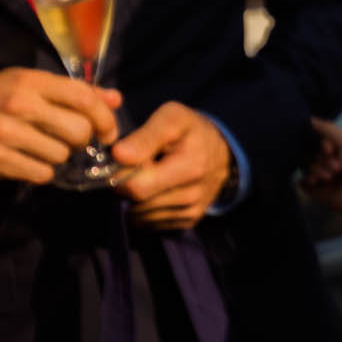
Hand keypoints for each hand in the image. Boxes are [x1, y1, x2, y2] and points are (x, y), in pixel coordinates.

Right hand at [0, 69, 121, 183]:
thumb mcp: (30, 84)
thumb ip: (74, 92)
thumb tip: (116, 99)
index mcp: (31, 81)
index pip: (84, 98)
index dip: (105, 118)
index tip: (108, 131)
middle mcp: (19, 105)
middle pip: (78, 130)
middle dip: (83, 140)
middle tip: (74, 141)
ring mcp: (5, 133)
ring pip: (61, 155)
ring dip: (61, 157)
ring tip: (47, 149)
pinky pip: (41, 174)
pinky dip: (42, 172)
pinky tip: (32, 161)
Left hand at [111, 102, 232, 228]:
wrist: (223, 152)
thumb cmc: (191, 131)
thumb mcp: (173, 117)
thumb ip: (145, 136)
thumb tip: (118, 155)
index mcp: (190, 166)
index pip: (137, 187)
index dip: (121, 174)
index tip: (126, 159)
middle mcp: (193, 194)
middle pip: (137, 203)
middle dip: (127, 187)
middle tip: (136, 168)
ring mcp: (191, 210)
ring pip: (141, 216)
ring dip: (134, 199)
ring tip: (148, 177)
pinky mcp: (189, 221)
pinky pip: (151, 223)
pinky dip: (145, 209)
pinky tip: (155, 190)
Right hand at [306, 118, 341, 220]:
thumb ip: (328, 129)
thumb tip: (309, 119)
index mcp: (340, 150)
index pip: (319, 141)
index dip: (322, 144)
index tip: (330, 149)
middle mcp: (330, 163)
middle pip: (310, 153)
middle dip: (322, 159)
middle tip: (338, 167)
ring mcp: (323, 178)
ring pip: (305, 166)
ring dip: (316, 169)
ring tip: (331, 177)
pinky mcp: (318, 192)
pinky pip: (302, 182)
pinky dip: (308, 180)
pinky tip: (318, 182)